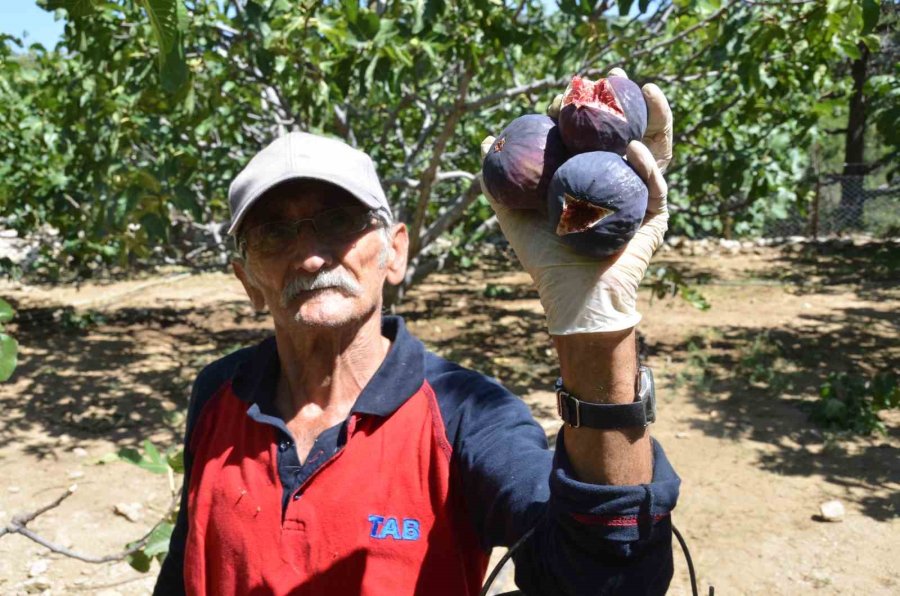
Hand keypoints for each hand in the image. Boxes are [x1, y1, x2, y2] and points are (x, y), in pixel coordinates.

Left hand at [480, 69, 671, 334]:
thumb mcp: (515, 217)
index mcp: (588, 178)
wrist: (572, 299)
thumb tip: (485, 141)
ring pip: (655, 150)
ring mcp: (639, 197)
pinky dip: (647, 166)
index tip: (566, 91)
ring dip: (655, 119)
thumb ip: (500, 182)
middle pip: (625, 133)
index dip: (581, 110)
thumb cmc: (545, 261)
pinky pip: (655, 186)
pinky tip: (634, 149)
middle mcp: (616, 182)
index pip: (589, 135)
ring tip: (645, 91)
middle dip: (625, 102)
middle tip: (616, 74)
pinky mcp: (655, 217)